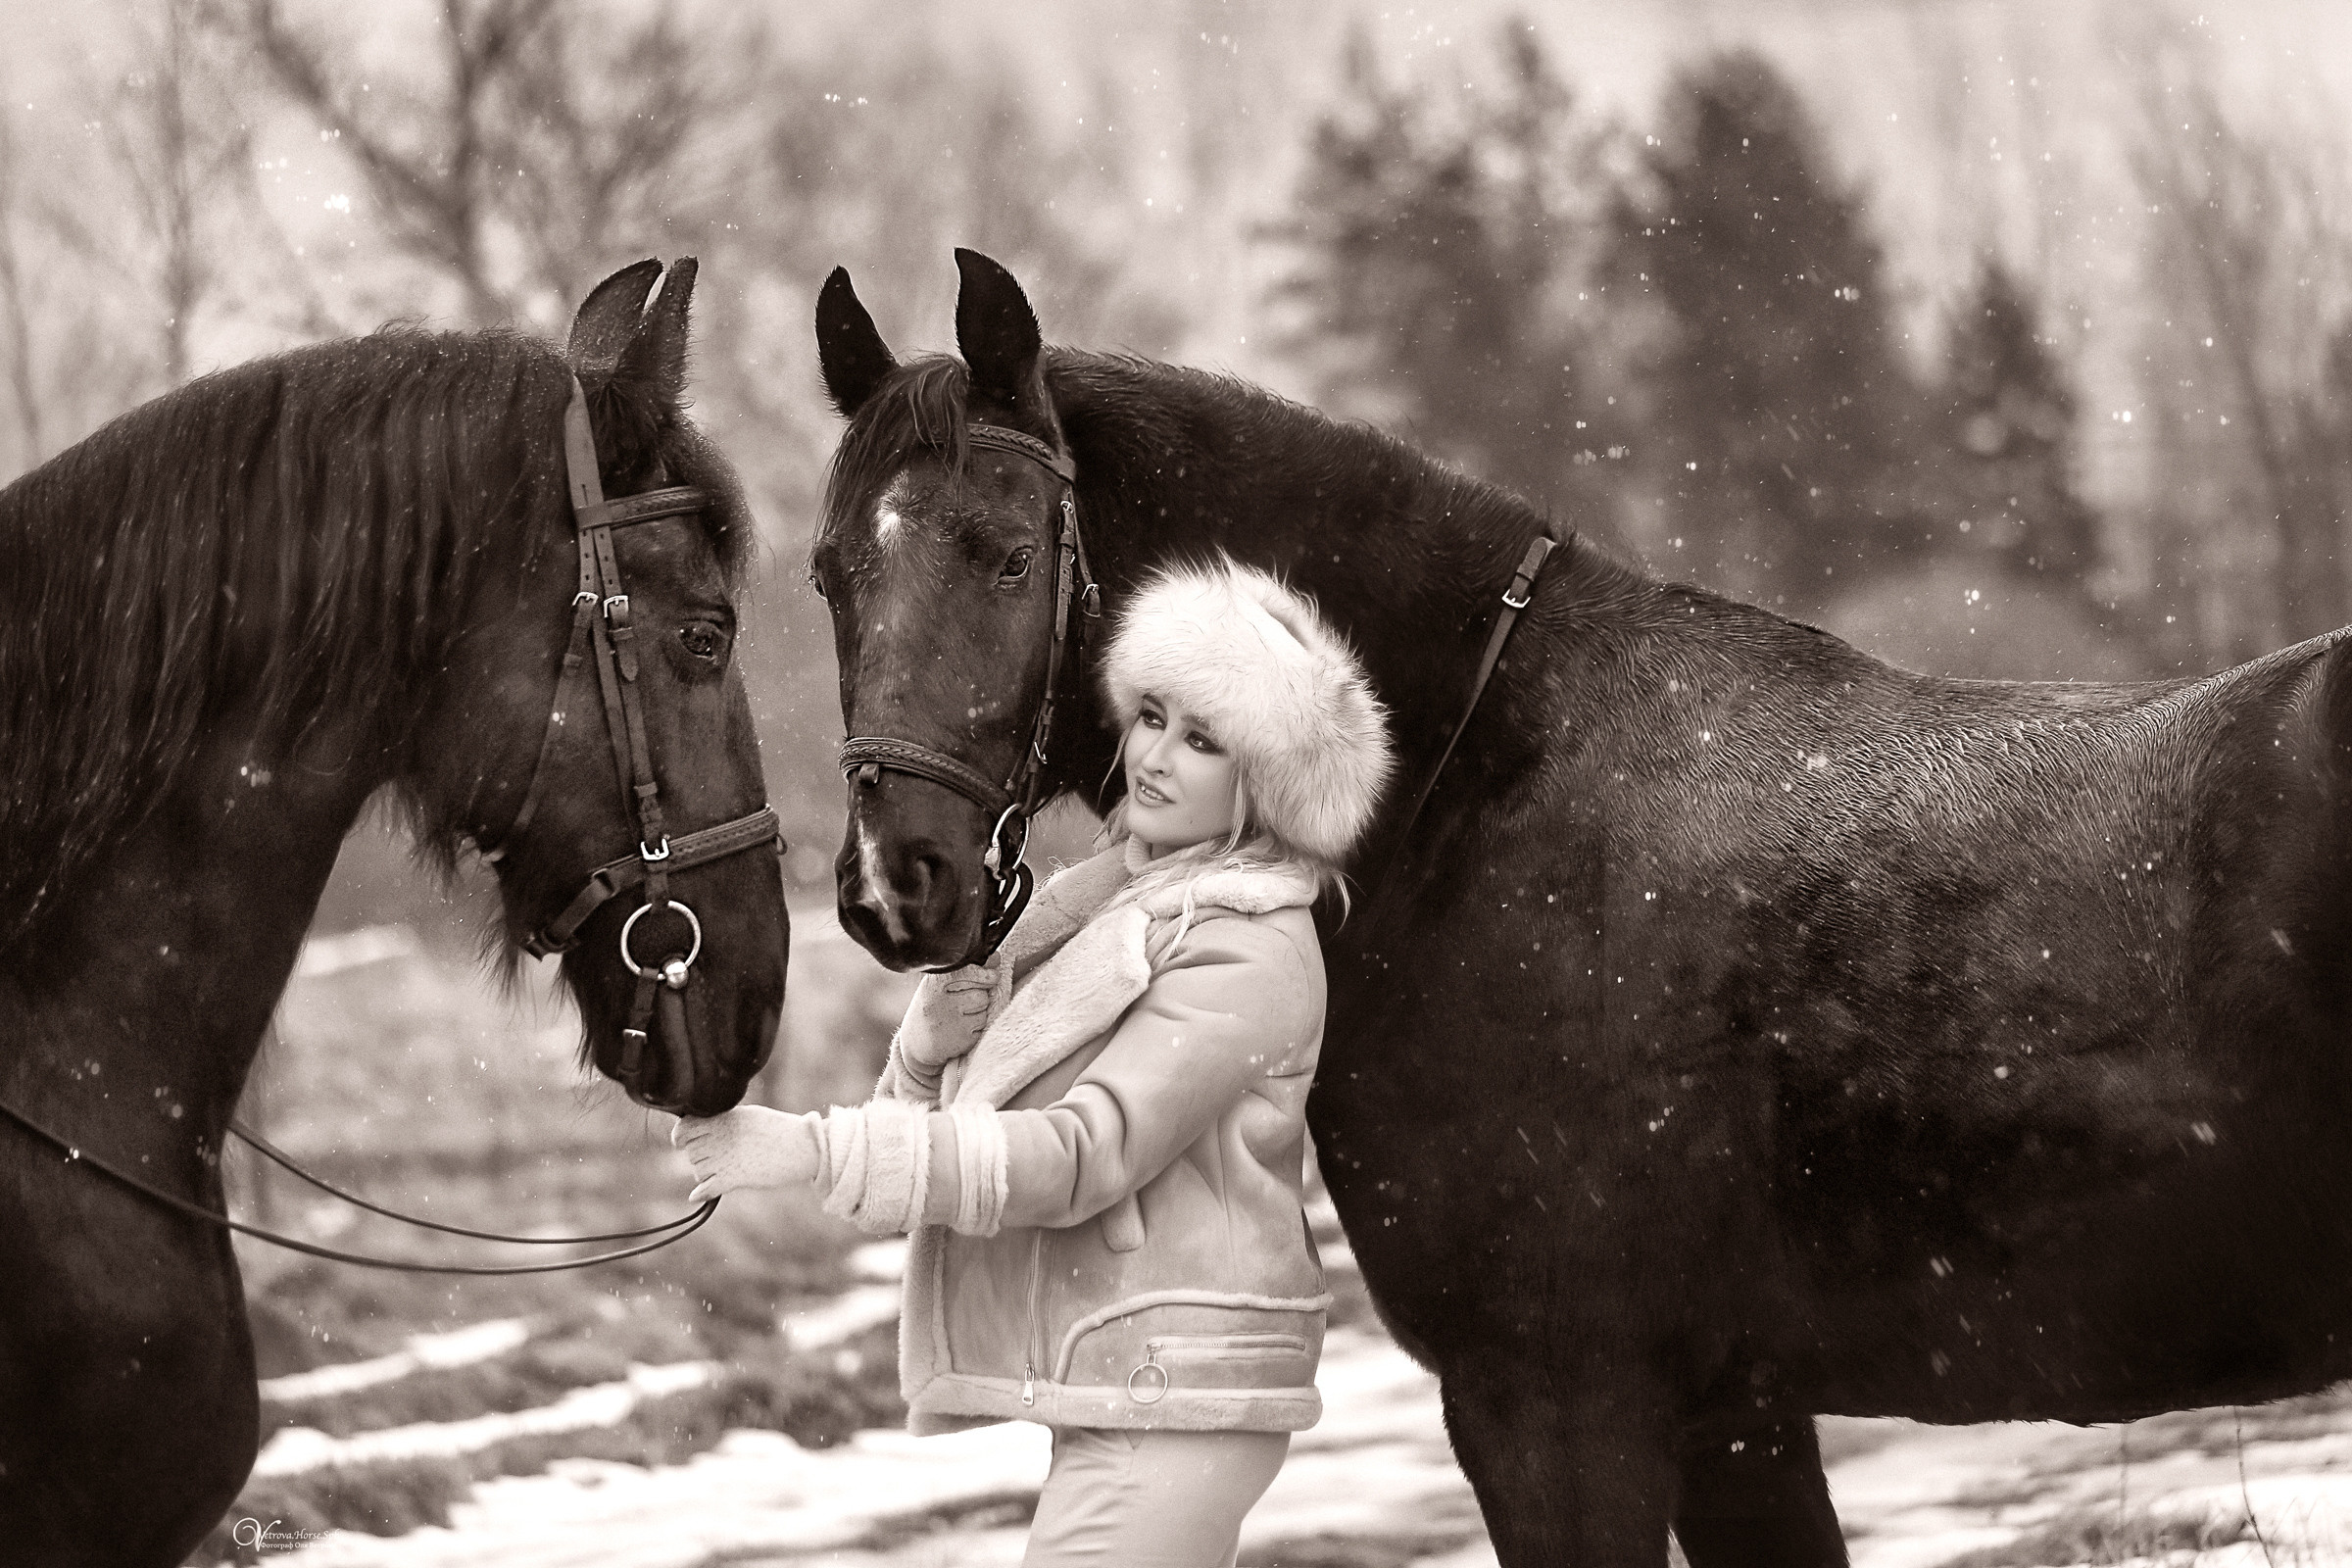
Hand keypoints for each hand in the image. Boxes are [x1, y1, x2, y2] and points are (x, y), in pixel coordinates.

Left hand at [671, 1106, 818, 1201]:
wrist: (800, 1145)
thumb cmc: (777, 1129)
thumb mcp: (747, 1115)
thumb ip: (722, 1121)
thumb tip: (702, 1129)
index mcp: (722, 1119)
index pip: (684, 1129)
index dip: (680, 1137)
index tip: (681, 1142)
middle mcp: (718, 1138)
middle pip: (691, 1153)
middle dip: (700, 1156)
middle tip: (719, 1157)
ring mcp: (724, 1159)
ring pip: (698, 1171)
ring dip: (707, 1173)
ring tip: (729, 1168)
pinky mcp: (732, 1178)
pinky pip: (705, 1189)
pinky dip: (701, 1193)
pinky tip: (698, 1195)